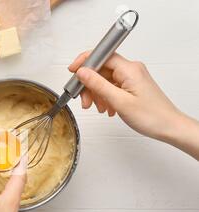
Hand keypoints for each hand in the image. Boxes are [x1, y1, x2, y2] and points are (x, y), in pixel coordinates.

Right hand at [69, 51, 198, 159]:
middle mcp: (131, 70)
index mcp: (129, 69)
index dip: (85, 62)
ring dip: (97, 93)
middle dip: (89, 85)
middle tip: (85, 100)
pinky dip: (105, 96)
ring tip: (97, 108)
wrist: (169, 127)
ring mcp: (132, 78)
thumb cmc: (151, 116)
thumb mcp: (119, 101)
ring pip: (105, 80)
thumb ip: (98, 85)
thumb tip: (82, 72)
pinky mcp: (132, 86)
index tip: (73, 71)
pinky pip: (112, 86)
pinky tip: (106, 108)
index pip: (102, 55)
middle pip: (101, 69)